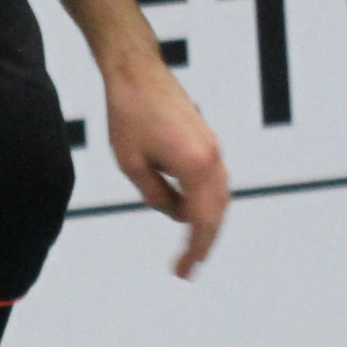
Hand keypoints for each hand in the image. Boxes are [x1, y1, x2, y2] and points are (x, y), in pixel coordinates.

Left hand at [104, 61, 228, 276]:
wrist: (136, 72)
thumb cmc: (128, 115)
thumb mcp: (132, 165)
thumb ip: (156, 197)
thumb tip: (177, 215)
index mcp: (196, 166)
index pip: (202, 222)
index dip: (194, 251)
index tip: (183, 274)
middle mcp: (212, 158)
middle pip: (217, 213)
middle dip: (203, 243)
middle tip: (187, 269)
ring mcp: (213, 147)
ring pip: (218, 197)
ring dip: (206, 223)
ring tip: (188, 248)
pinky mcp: (207, 140)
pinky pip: (213, 181)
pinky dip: (205, 202)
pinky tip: (187, 213)